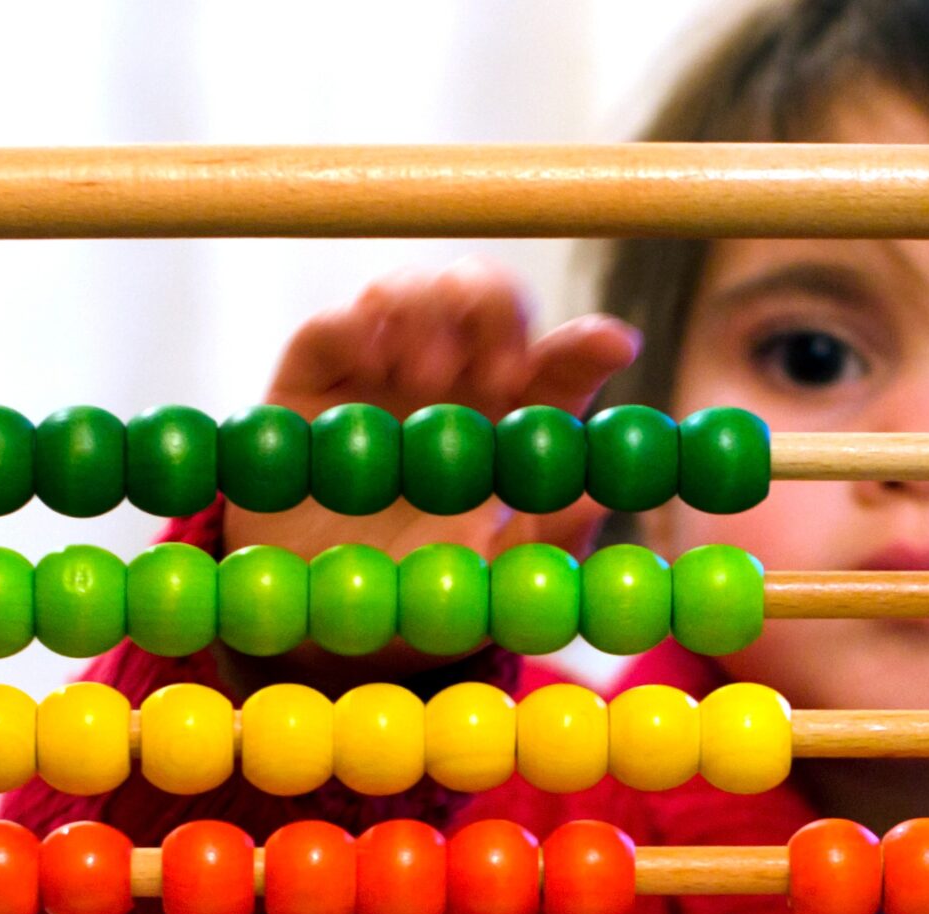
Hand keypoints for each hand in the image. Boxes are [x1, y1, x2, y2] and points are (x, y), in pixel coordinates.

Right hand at [228, 255, 640, 567]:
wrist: (317, 608)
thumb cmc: (419, 590)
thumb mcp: (488, 582)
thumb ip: (542, 544)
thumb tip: (596, 501)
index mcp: (513, 419)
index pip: (565, 363)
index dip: (591, 344)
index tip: (615, 347)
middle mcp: (454, 378)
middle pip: (489, 300)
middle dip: (500, 312)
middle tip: (501, 372)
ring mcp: (381, 366)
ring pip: (416, 290)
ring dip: (430, 314)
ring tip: (426, 377)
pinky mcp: (313, 376)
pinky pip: (332, 325)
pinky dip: (354, 327)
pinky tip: (371, 362)